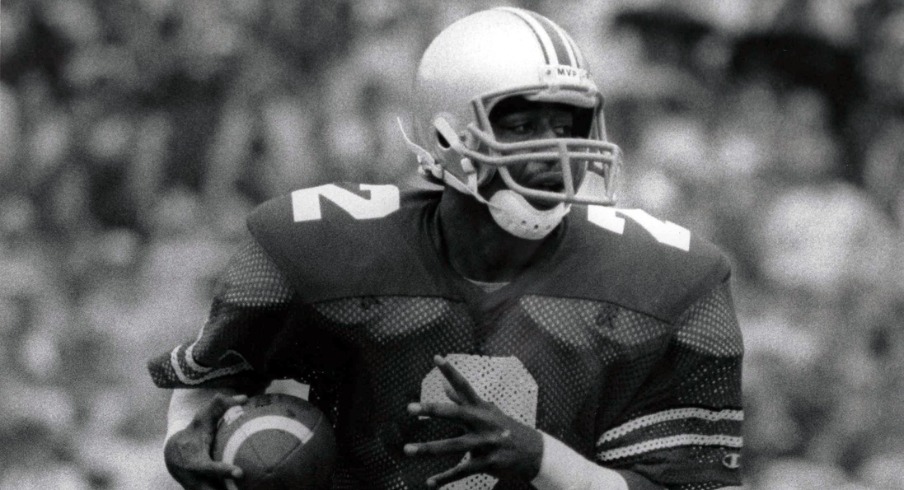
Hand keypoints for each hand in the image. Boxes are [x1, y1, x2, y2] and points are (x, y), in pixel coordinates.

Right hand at [164, 393, 246, 489]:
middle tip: (249, 487)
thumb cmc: (193, 433)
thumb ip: (220, 407)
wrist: (173, 456)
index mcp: (195, 463)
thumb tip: (244, 397)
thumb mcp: (202, 419)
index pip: (209, 469)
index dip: (224, 471)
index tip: (240, 473)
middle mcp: (196, 481)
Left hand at [404, 355, 543, 487]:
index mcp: (481, 408)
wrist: (533, 452)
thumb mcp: (488, 411)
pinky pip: (463, 470)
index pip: (464, 385)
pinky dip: (446, 477)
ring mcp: (486, 443)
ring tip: (407, 450)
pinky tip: (430, 483)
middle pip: (456, 414)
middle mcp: (483, 422)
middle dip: (433, 410)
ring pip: (454, 446)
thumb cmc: (505, 427)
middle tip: (410, 408)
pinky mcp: (488, 462)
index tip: (436, 358)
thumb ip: (464, 400)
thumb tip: (445, 386)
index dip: (451, 371)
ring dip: (429, 448)